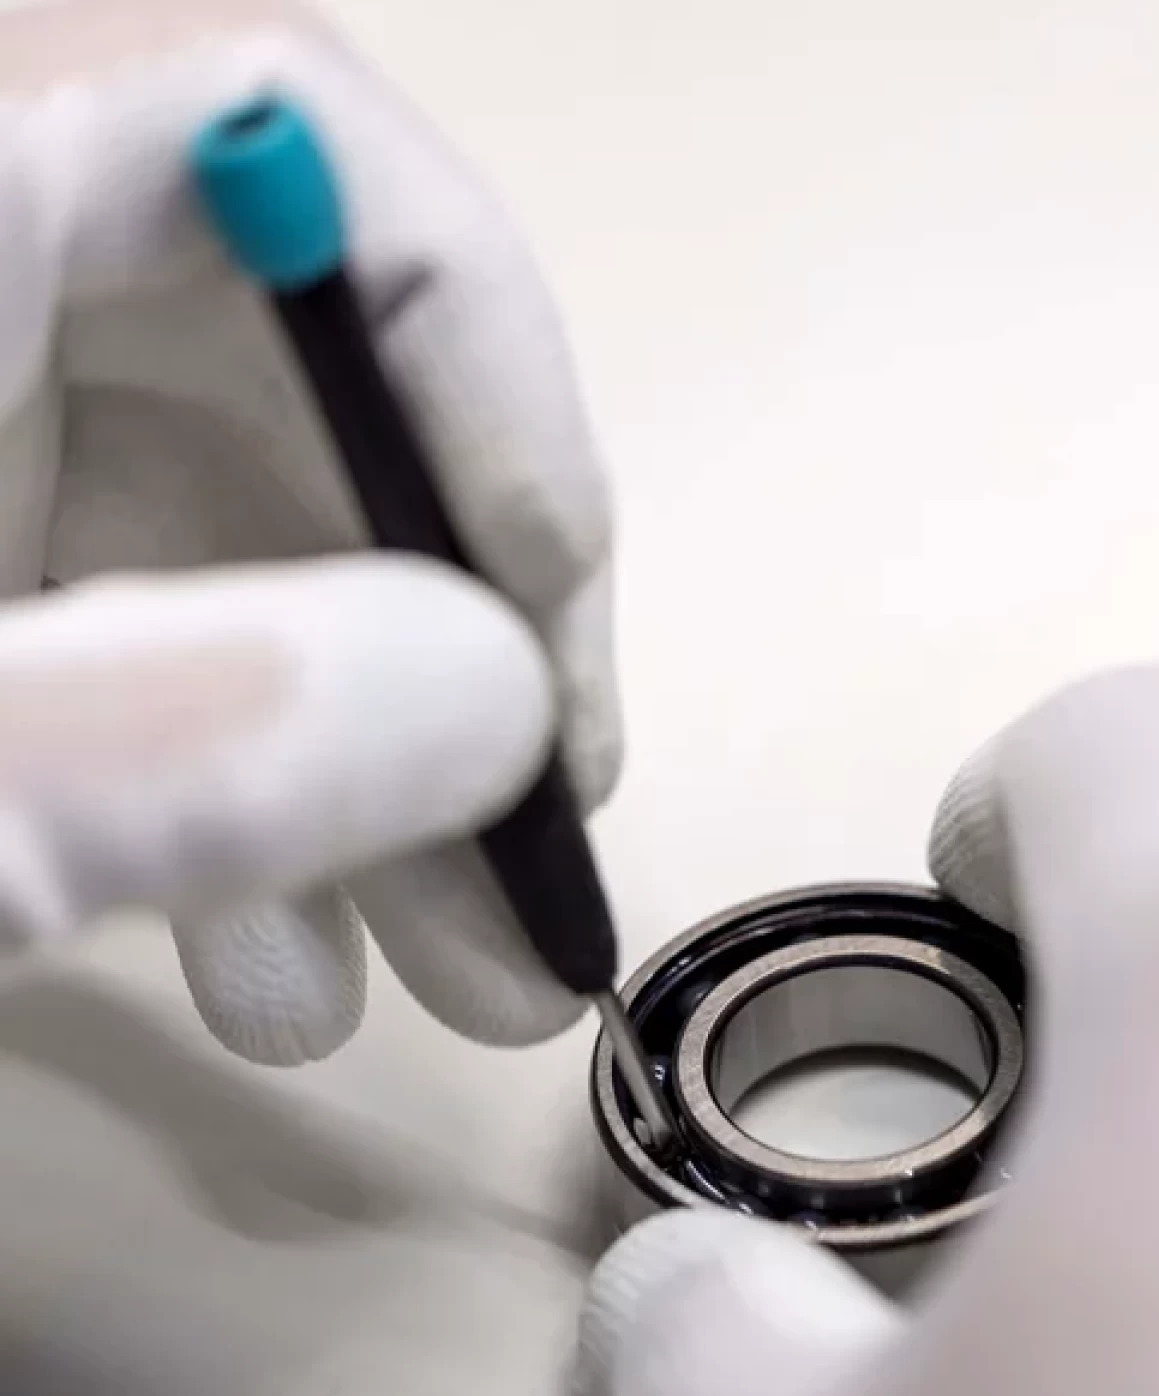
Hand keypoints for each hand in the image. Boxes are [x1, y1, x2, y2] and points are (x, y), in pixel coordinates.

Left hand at [0, 0, 615, 1062]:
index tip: (544, 616)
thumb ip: (182, 730)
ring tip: (433, 990)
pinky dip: (200, 763)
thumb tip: (504, 711)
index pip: (281, 127)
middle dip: (437, 647)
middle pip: (274, 361)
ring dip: (343, 752)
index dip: (473, 364)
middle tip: (537, 877)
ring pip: (200, 511)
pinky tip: (250, 952)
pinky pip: (100, 588)